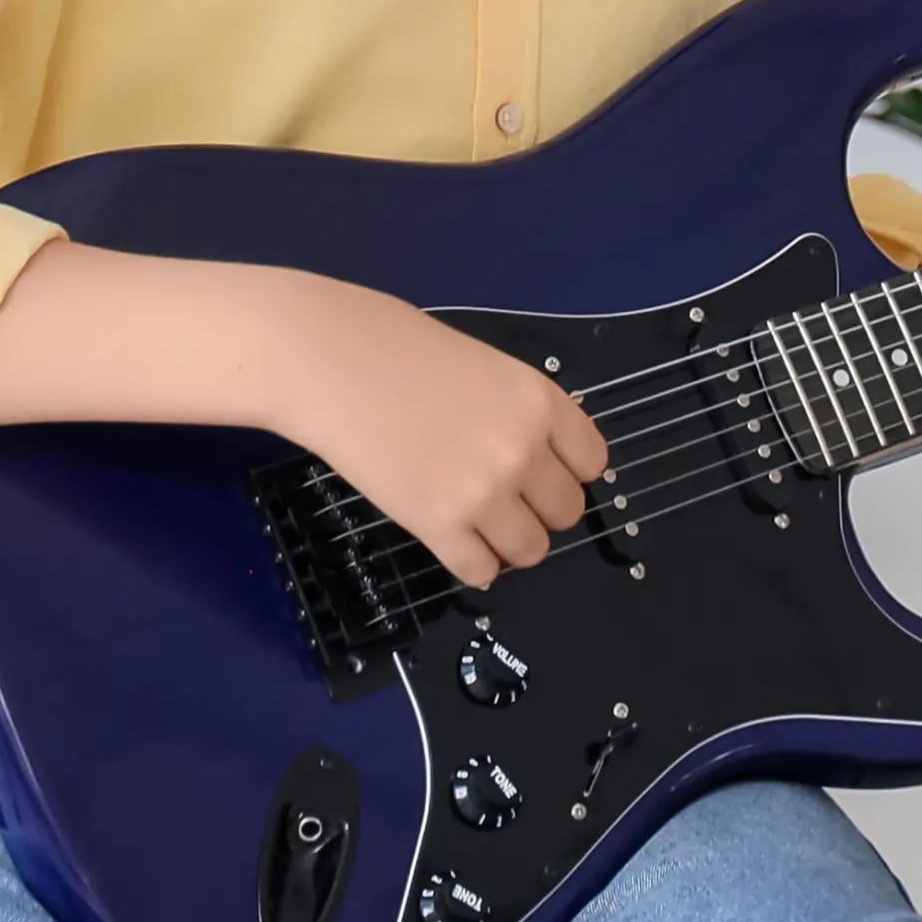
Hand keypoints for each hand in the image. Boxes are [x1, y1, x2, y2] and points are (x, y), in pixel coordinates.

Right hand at [259, 278, 609, 588]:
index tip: (537, 469)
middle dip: (536, 508)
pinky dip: (472, 562)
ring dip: (507, 542)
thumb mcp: (486, 367)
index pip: (593, 464)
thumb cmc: (400, 350)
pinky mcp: (437, 527)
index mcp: (541, 402)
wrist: (329, 359)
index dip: (565, 470)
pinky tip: (451, 537)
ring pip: (531, 551)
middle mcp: (523, 451)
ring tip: (475, 520)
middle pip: (566, 514)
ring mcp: (483, 494)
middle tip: (499, 494)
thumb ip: (521, 414)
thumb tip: (542, 461)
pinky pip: (480, 571)